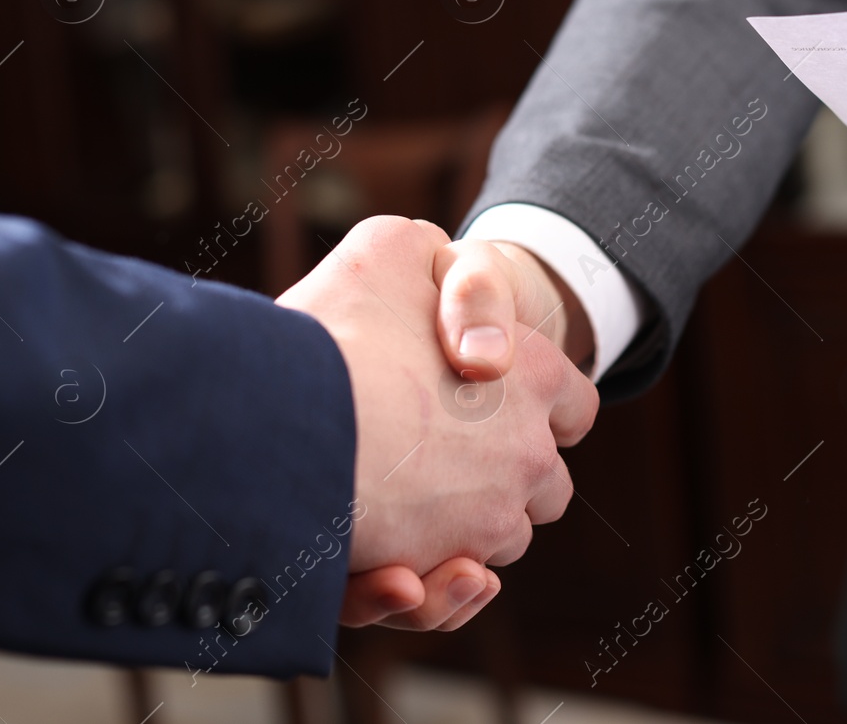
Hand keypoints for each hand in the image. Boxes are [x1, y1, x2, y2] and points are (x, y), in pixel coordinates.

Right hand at [275, 216, 597, 626]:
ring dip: (456, 535)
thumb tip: (446, 292)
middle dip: (501, 477)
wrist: (274, 418)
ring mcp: (487, 523)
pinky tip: (397, 570)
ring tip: (399, 508)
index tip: (487, 404)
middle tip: (434, 455)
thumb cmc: (334, 329)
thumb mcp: (391, 250)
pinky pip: (442, 596)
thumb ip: (434, 262)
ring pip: (491, 543)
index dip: (535, 402)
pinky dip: (426, 590)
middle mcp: (528, 456)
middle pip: (539, 484)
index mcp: (534, 377)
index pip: (573, 406)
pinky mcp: (431, 576)